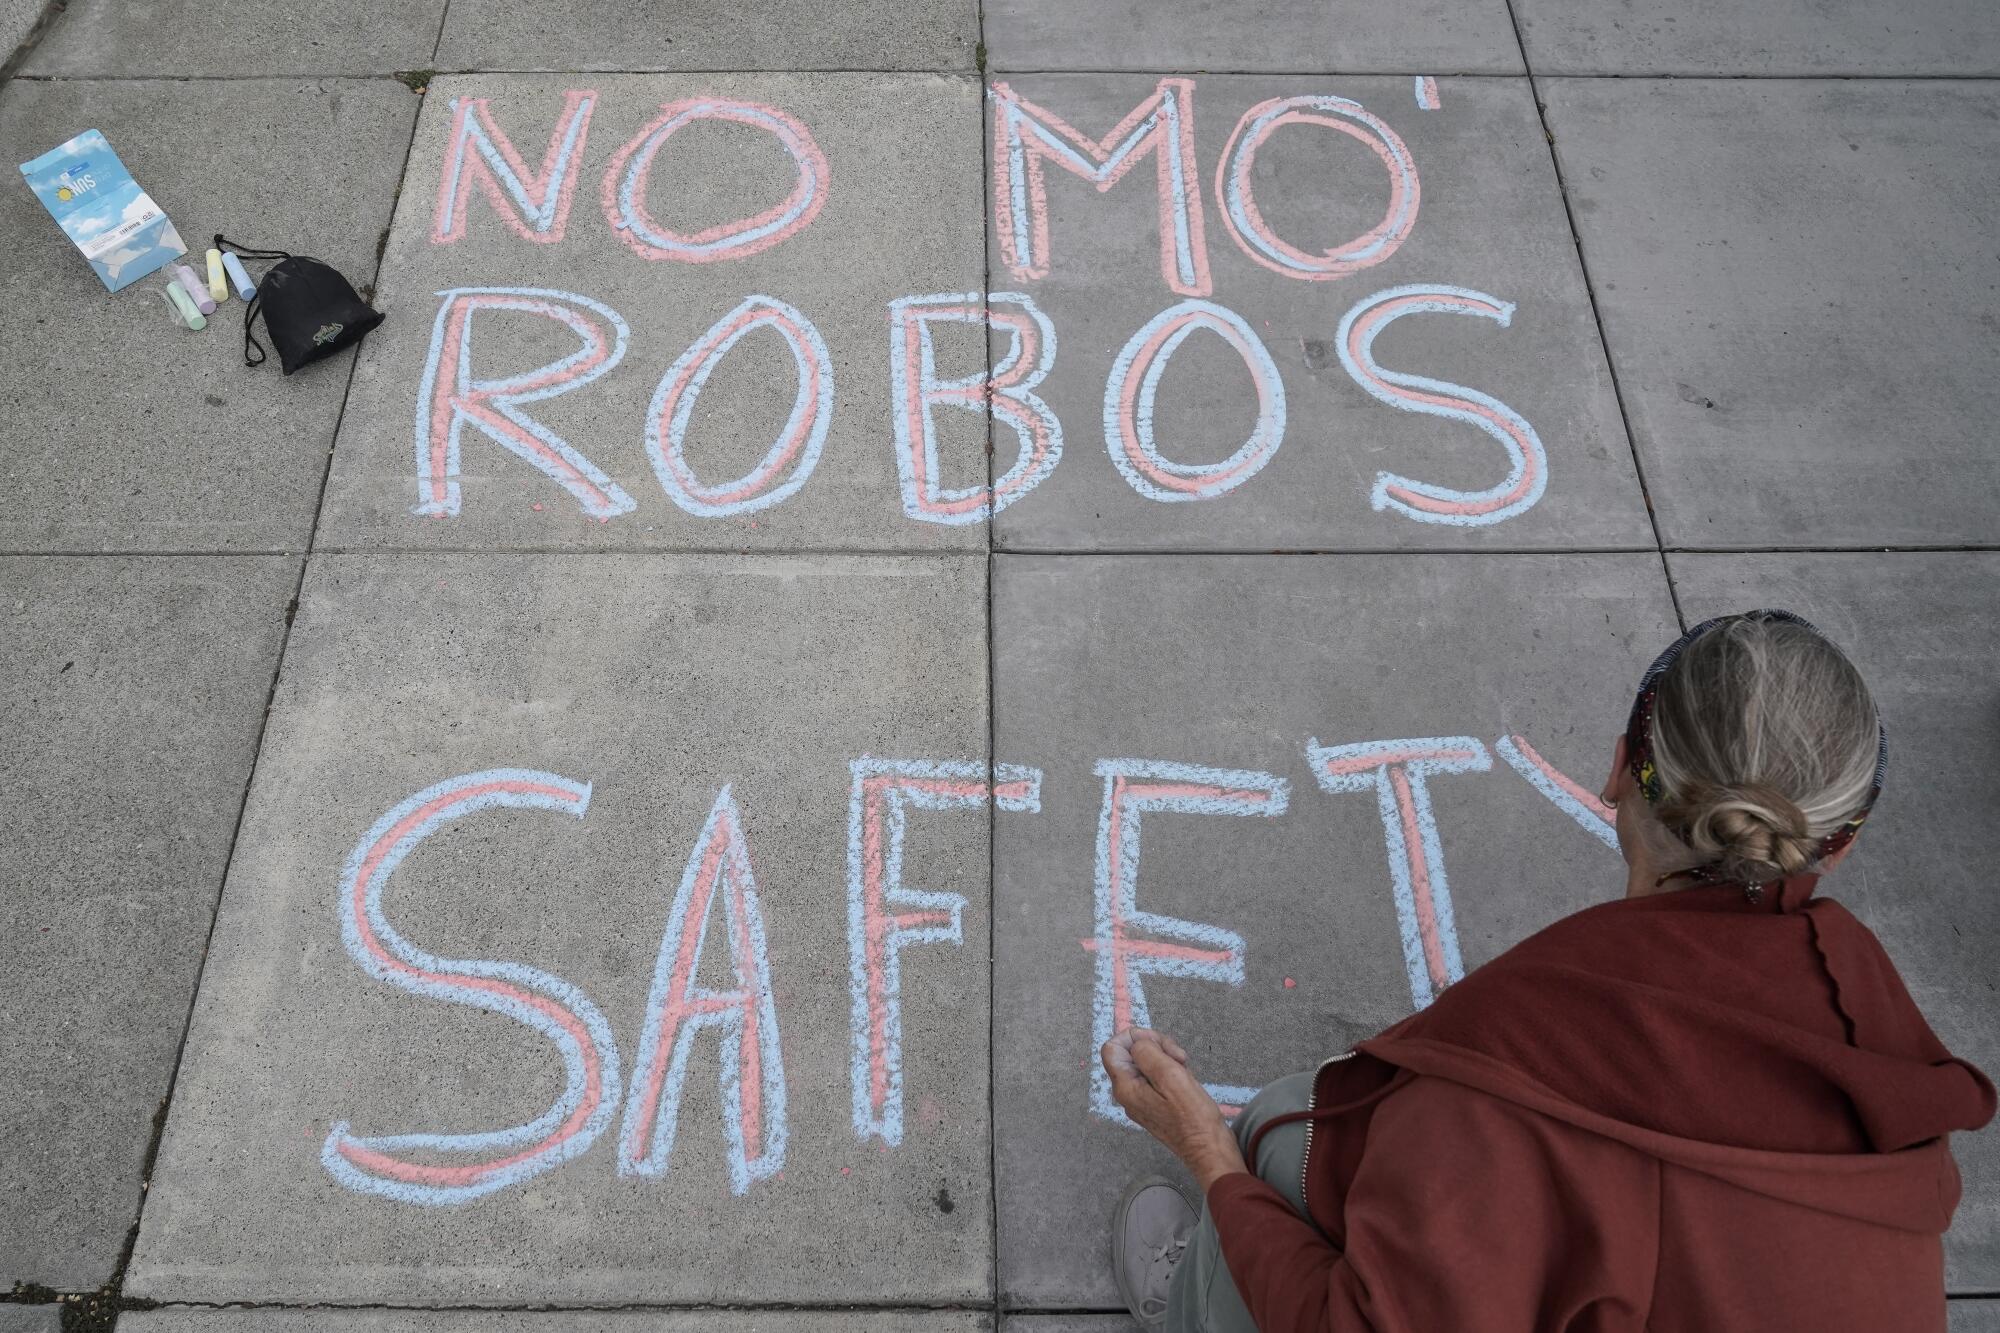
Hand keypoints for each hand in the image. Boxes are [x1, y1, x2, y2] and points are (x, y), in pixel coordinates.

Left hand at [1101, 1028, 1247, 1192]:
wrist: (1209, 1150)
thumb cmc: (1193, 1116)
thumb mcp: (1170, 1076)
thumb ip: (1147, 1054)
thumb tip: (1138, 1043)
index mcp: (1125, 1087)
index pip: (1112, 1048)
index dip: (1134, 1037)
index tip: (1160, 1044)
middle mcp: (1128, 1094)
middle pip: (1130, 1054)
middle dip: (1155, 1047)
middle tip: (1179, 1057)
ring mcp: (1141, 1101)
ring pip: (1145, 1064)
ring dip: (1166, 1059)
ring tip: (1185, 1069)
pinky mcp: (1155, 1105)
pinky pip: (1156, 1078)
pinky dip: (1171, 1071)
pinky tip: (1186, 1078)